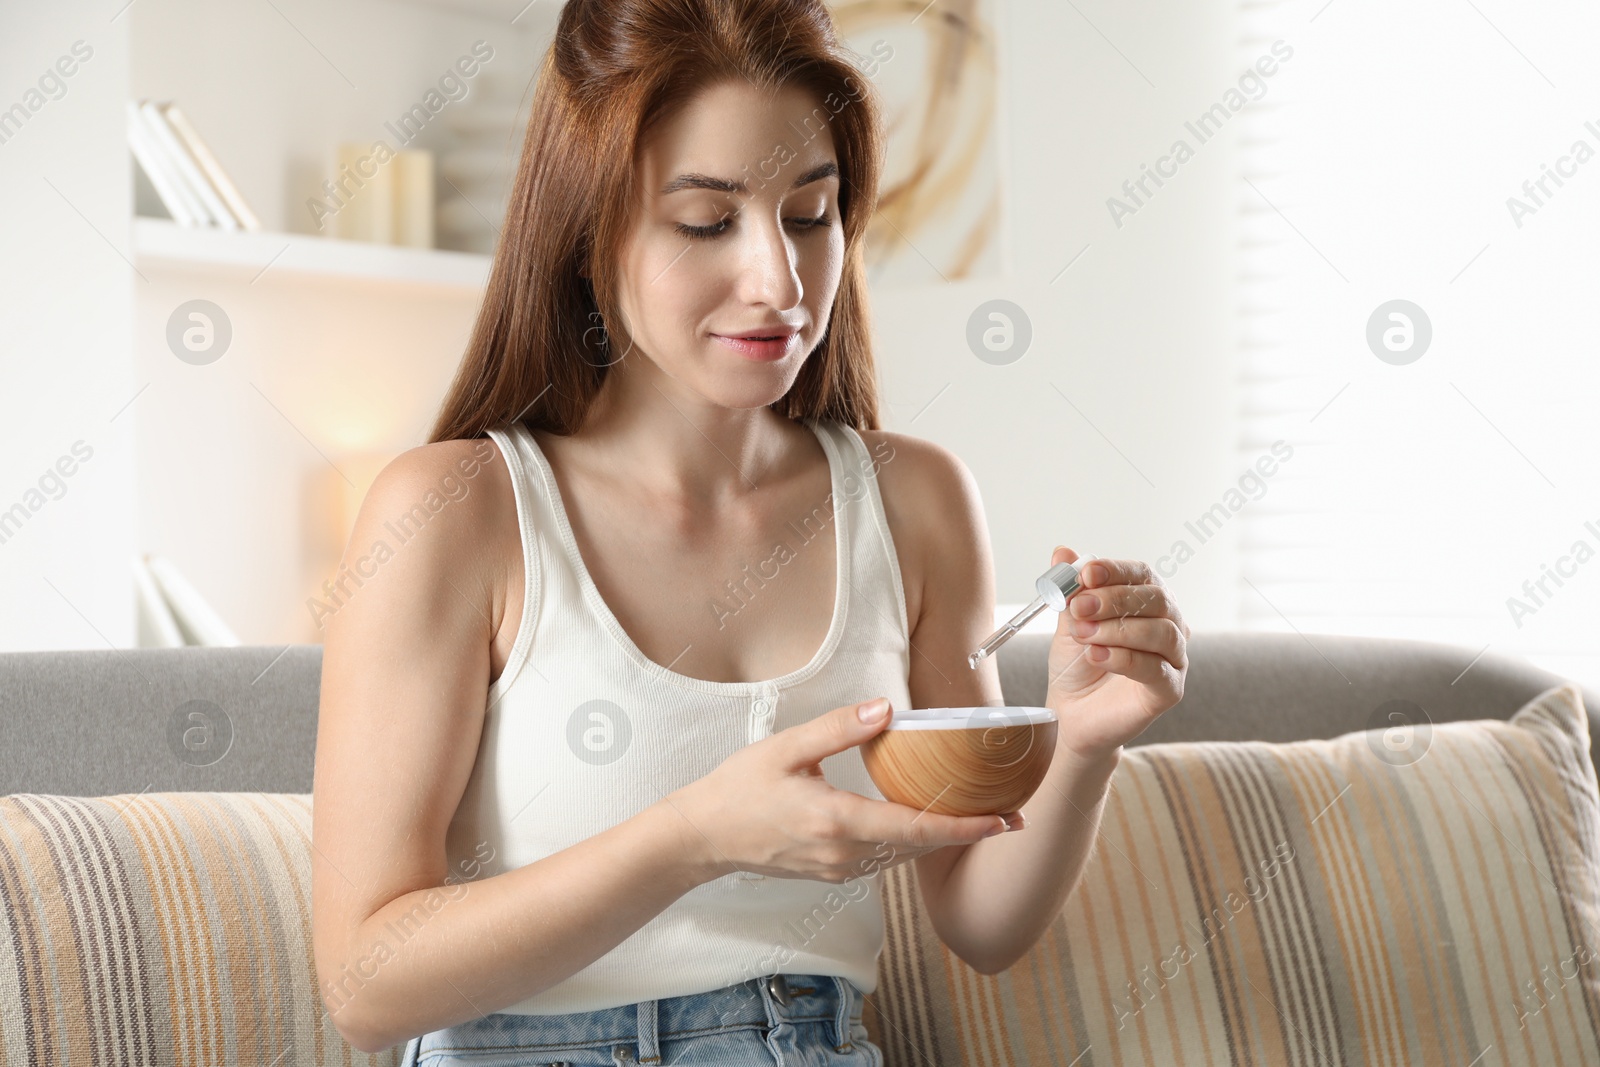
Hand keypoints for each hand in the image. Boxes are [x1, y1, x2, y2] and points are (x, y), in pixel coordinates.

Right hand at [662, 697, 1026, 884]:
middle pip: (920, 848)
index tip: (1004, 821)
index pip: (917, 830)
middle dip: (965, 832)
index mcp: (838, 822)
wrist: (701, 838)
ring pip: (904, 857)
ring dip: (939, 840)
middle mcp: (845, 855)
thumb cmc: (738, 790)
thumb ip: (839, 728)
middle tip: (1010, 816)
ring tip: (979, 818)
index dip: (966, 827)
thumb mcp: (786, 749)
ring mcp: (839, 870)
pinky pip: (883, 861)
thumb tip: (887, 709)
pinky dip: (910, 844)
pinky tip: (923, 824)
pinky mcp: (832, 873)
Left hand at [1045, 547, 1189, 761]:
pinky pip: (1156, 669)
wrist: (1071, 713)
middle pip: (1156, 599)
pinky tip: (1096, 656)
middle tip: (1078, 607)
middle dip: (1114, 599)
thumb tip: (1062, 551)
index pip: (1142, 574)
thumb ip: (1069, 590)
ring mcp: (1174, 658)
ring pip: (1161, 632)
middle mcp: (1169, 625)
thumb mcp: (1068, 623)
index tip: (1085, 573)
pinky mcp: (1170, 690)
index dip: (1115, 570)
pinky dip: (1124, 658)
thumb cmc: (1075, 665)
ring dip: (1117, 629)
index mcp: (1147, 602)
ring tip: (1083, 635)